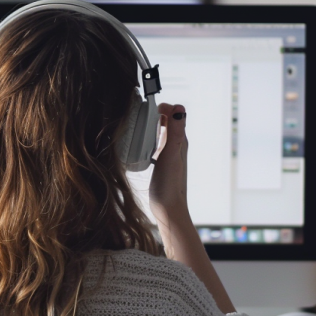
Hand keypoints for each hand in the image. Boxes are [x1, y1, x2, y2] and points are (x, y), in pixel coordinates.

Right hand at [148, 103, 188, 222]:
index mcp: (179, 140)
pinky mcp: (161, 163)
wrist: (168, 209)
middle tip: (137, 115)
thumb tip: (180, 107)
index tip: (146, 108)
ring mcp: (169, 154)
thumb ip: (175, 132)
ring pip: (161, 132)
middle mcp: (176, 145)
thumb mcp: (171, 155)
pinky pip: (155, 144)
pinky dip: (147, 139)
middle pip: (167, 121)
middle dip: (154, 113)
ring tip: (136, 127)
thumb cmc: (169, 184)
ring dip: (150, 125)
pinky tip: (139, 146)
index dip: (162, 106)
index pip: (175, 113)